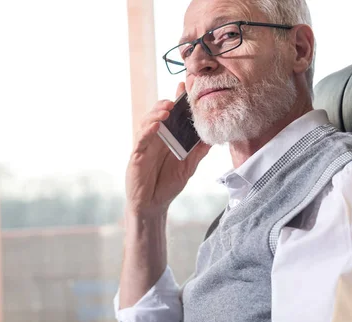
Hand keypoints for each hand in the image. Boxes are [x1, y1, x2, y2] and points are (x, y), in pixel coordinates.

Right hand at [125, 82, 209, 219]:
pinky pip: (141, 140)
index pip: (173, 115)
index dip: (178, 100)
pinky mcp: (137, 156)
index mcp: (169, 138)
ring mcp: (145, 145)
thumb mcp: (189, 166)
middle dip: (167, 103)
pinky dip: (148, 130)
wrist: (154, 205)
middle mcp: (156, 138)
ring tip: (167, 108)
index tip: (185, 86)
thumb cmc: (168, 184)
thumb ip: (199, 151)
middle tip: (177, 96)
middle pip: (158, 115)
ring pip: (147, 123)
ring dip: (157, 113)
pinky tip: (157, 125)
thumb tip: (214, 137)